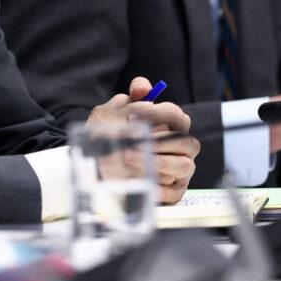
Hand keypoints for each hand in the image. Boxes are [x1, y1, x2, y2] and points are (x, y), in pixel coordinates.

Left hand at [86, 77, 199, 203]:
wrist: (94, 167)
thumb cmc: (110, 137)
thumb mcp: (113, 111)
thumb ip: (132, 96)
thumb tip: (142, 89)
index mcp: (170, 125)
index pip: (176, 115)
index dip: (159, 113)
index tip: (134, 113)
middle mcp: (180, 147)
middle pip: (186, 141)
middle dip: (160, 141)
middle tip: (134, 140)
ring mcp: (179, 170)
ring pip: (183, 166)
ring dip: (158, 162)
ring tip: (129, 158)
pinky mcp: (173, 191)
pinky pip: (174, 191)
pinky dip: (158, 187)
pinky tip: (137, 179)